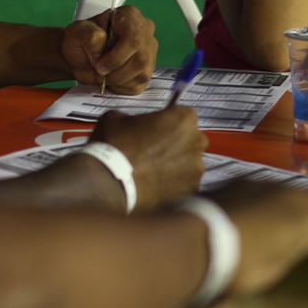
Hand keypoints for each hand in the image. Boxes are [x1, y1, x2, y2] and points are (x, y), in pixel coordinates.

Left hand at [61, 6, 157, 93]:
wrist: (79, 56)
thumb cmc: (80, 41)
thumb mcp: (77, 32)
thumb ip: (88, 36)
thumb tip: (102, 50)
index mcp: (130, 16)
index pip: (134, 39)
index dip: (117, 58)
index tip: (99, 66)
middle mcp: (145, 31)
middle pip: (141, 59)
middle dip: (117, 73)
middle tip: (100, 74)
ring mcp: (149, 50)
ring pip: (143, 73)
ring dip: (120, 81)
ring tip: (105, 77)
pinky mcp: (148, 68)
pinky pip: (141, 84)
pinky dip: (124, 89)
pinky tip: (113, 82)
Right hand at [91, 107, 206, 209]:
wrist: (110, 181)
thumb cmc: (114, 144)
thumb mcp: (117, 118)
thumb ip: (133, 118)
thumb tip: (131, 124)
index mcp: (183, 118)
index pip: (183, 118)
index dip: (168, 126)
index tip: (156, 134)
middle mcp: (197, 140)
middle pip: (190, 141)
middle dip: (177, 147)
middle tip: (154, 155)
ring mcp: (197, 167)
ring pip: (189, 165)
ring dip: (176, 167)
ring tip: (153, 174)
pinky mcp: (192, 189)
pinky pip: (185, 185)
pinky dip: (174, 186)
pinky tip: (155, 188)